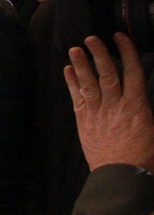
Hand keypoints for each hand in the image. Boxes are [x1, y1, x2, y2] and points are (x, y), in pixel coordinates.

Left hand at [64, 33, 153, 171]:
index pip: (133, 73)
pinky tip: (68, 70)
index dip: (126, 53)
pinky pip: (77, 97)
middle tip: (91, 37)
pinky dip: (72, 82)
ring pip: (88, 83)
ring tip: (74, 48)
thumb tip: (145, 98)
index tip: (120, 38)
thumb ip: (148, 110)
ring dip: (81, 64)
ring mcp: (98, 113)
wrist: (121, 177)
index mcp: (137, 107)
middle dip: (99, 53)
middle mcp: (116, 106)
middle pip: (107, 74)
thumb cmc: (144, 158)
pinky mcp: (84, 122)